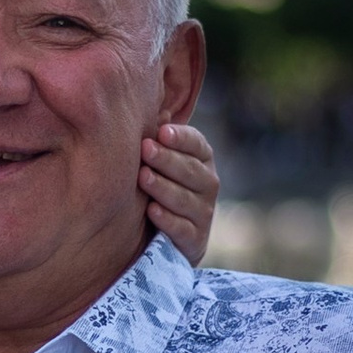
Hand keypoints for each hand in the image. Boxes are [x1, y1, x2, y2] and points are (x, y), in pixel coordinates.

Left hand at [140, 120, 220, 265]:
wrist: (167, 236)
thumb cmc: (160, 185)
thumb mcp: (160, 160)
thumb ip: (159, 138)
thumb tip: (158, 112)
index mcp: (202, 159)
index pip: (197, 144)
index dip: (181, 138)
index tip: (162, 131)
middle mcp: (208, 184)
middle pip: (191, 170)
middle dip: (167, 159)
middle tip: (145, 148)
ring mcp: (204, 213)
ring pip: (186, 199)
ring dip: (164, 188)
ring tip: (143, 178)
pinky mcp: (195, 240)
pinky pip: (182, 229)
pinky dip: (168, 220)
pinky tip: (151, 211)